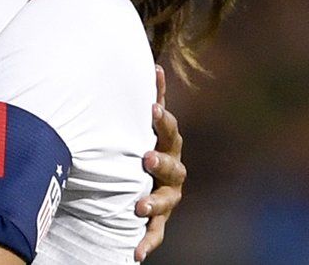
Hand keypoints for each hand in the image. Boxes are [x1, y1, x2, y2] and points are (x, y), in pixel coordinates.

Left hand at [134, 65, 184, 261]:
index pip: (168, 130)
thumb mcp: (139, 126)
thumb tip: (156, 63)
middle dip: (161, 161)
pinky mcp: (158, 220)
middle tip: (146, 157)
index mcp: (166, 145)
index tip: (152, 109)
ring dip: (153, 202)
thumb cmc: (137, 146)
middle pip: (173, 165)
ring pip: (167, 200)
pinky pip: (155, 233)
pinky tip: (135, 254)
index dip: (162, 120)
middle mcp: (172, 171)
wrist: (138, 182)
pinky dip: (146, 243)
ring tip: (138, 205)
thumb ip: (149, 101)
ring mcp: (167, 196)